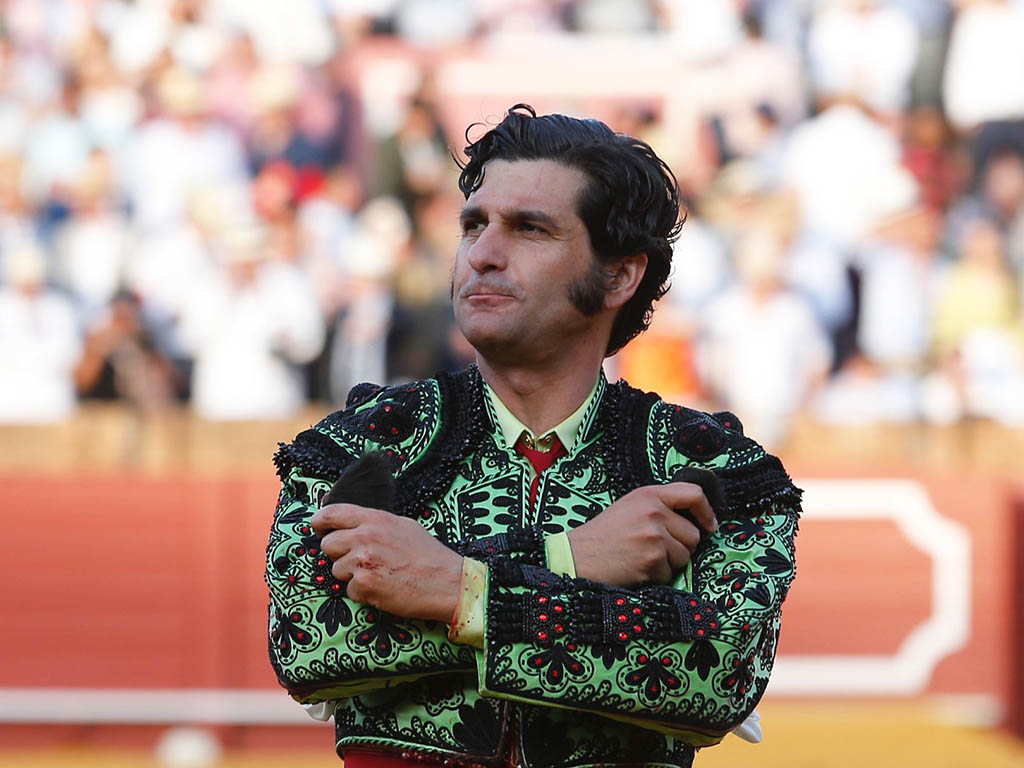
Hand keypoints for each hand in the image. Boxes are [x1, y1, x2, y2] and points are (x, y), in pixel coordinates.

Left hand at [310, 504, 462, 622]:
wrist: (446, 582)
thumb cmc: (428, 555)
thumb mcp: (403, 526)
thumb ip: (376, 522)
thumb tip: (353, 523)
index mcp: (375, 519)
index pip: (332, 513)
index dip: (320, 521)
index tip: (318, 527)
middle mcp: (365, 537)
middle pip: (328, 544)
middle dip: (338, 554)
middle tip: (357, 560)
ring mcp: (362, 561)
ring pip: (336, 569)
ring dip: (351, 575)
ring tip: (377, 575)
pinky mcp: (363, 585)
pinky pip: (349, 590)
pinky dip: (362, 593)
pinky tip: (382, 588)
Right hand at [567, 483, 716, 586]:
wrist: (577, 556)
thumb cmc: (602, 535)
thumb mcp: (629, 507)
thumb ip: (658, 507)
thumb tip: (695, 520)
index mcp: (648, 495)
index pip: (693, 494)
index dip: (707, 512)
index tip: (709, 525)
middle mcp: (654, 512)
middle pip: (693, 535)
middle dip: (680, 547)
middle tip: (654, 550)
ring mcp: (654, 537)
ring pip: (685, 557)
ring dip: (669, 564)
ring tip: (641, 558)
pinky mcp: (652, 560)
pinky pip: (670, 574)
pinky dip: (657, 577)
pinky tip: (636, 570)